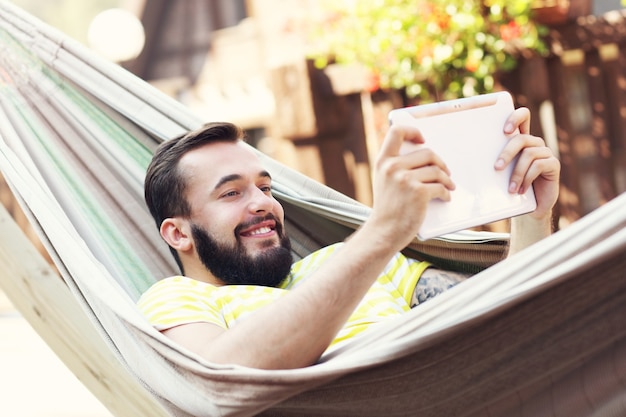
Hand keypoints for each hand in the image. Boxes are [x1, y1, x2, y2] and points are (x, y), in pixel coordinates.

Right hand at [369, 124, 454, 247]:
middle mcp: (392, 167)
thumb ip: (395, 166)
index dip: (413, 131)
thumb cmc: (387, 209)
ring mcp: (405, 179)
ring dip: (446, 179)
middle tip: (445, 171)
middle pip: (427, 152)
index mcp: (383, 161)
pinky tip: (445, 198)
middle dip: (440, 163)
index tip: (422, 140)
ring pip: (436, 171)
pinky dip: (446, 193)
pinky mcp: (418, 192)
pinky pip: (440, 187)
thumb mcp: (383, 181)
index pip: (396, 132)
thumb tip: (423, 157)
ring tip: (449, 186)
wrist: (383, 232)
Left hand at [495, 107, 559, 219]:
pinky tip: (521, 190)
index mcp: (522, 141)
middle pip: (521, 139)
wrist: (531, 207)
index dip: (515, 117)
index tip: (505, 131)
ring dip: (517, 173)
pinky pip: (539, 165)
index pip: (523, 116)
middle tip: (497, 168)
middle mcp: (535, 143)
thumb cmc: (512, 187)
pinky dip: (527, 179)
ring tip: (510, 189)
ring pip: (529, 154)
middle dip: (507, 153)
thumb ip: (496, 162)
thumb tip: (473, 158)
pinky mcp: (554, 164)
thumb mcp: (502, 173)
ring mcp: (546, 153)